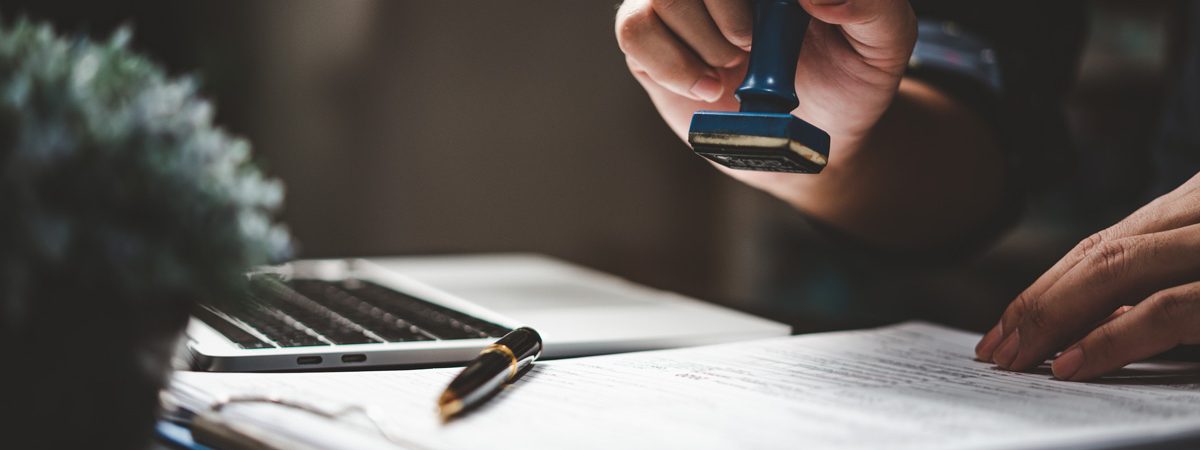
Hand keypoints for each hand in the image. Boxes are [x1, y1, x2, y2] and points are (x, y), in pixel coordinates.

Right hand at [614, 0, 916, 190]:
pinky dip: (670, 62)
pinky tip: (707, 86)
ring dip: (700, 38)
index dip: (740, 1)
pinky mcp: (651, 43)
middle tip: (751, 47)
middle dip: (725, 10)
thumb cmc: (850, 83)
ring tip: (731, 68)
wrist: (813, 144)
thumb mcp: (885, 43)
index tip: (761, 33)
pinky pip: (635, 31)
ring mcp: (682, 7)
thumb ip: (871, 5)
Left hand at [976, 172, 1199, 380]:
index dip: (1047, 287)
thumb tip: (1103, 319)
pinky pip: (1164, 308)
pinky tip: (1069, 365)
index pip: (1104, 244)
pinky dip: (1109, 339)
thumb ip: (1163, 283)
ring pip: (1117, 267)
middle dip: (1038, 304)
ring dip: (1054, 317)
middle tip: (996, 351)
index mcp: (1196, 207)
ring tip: (1016, 360)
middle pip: (1099, 252)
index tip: (1005, 328)